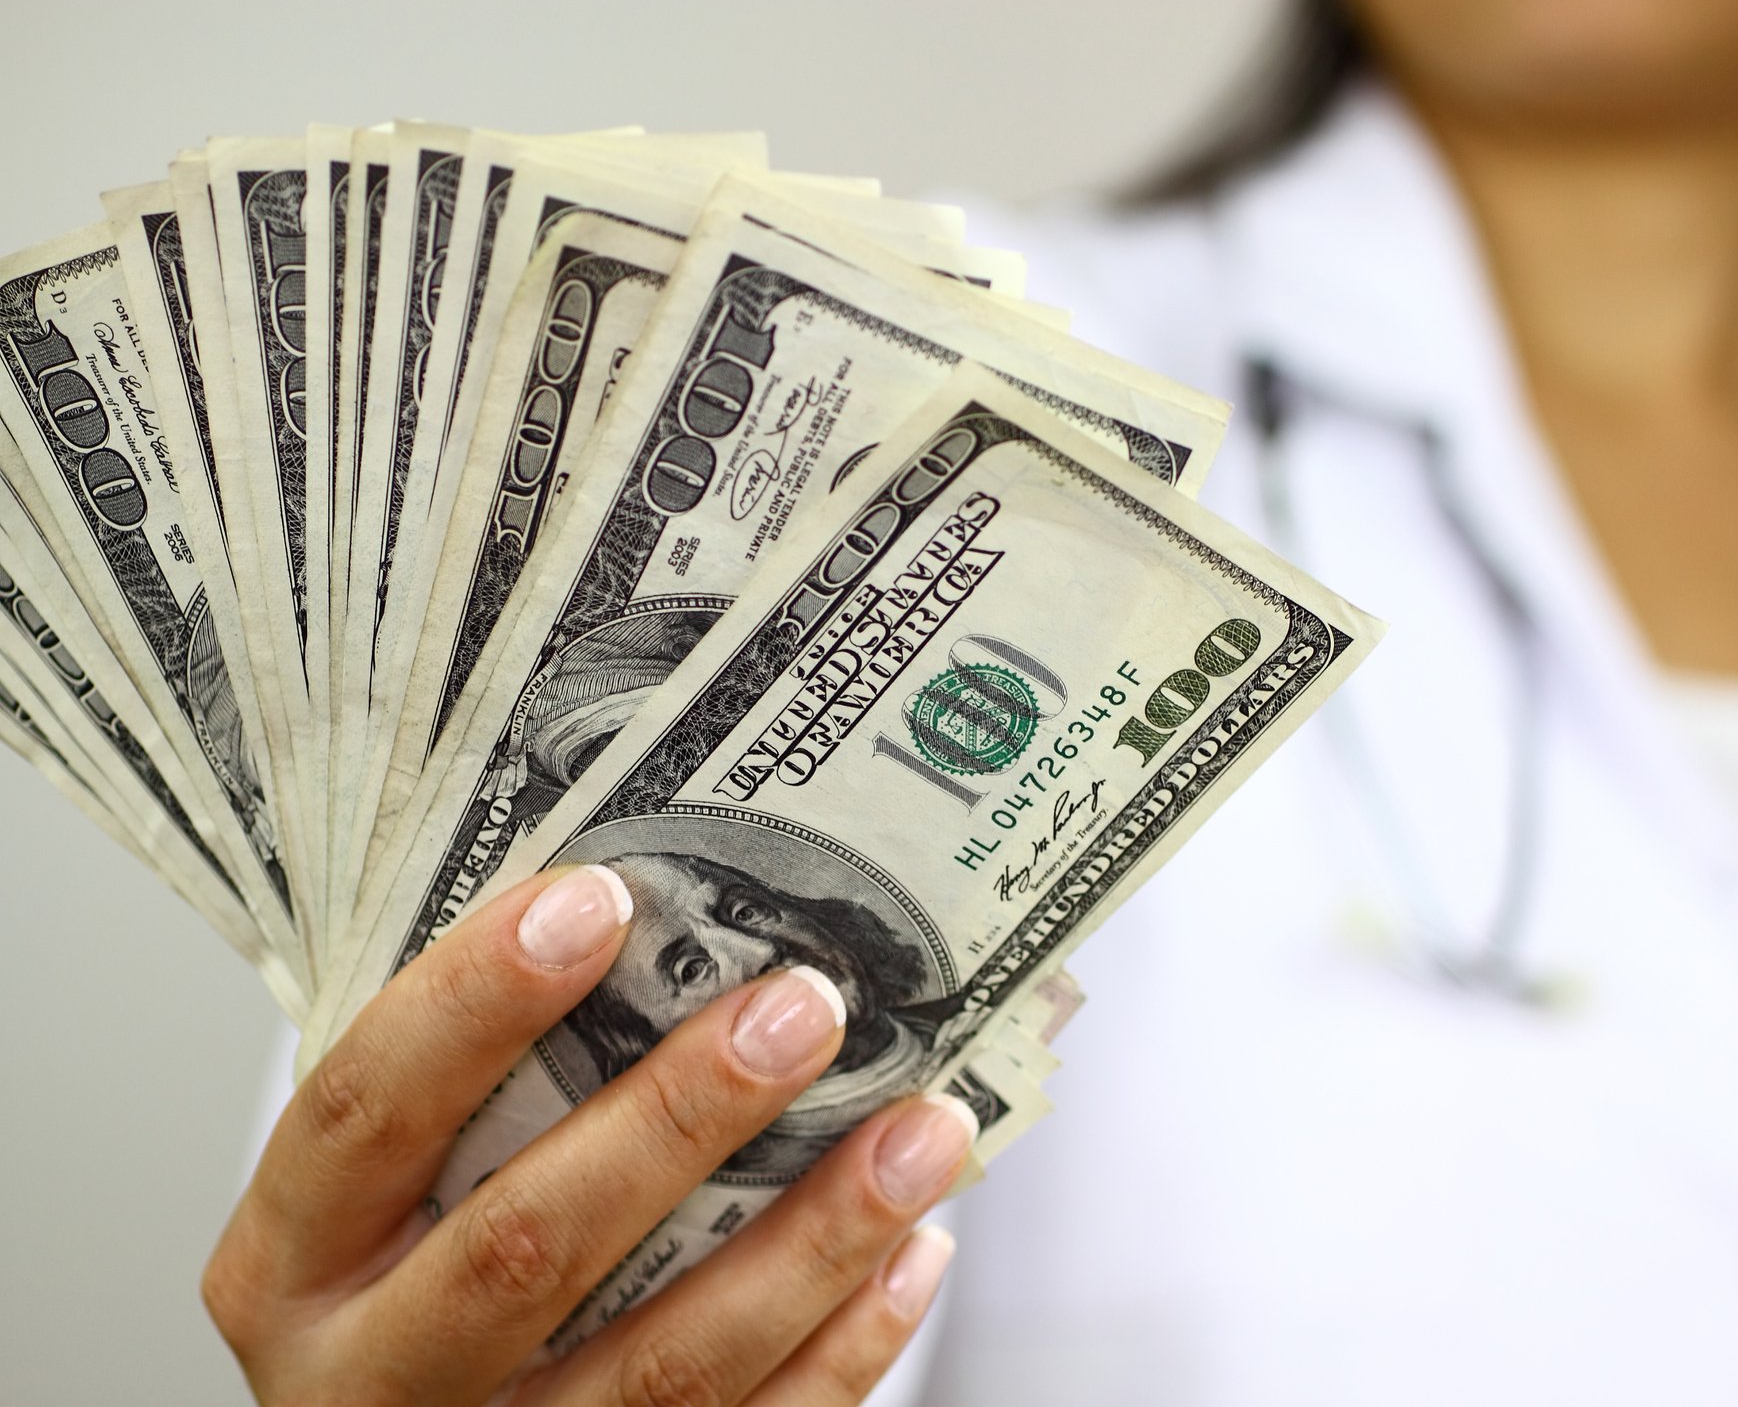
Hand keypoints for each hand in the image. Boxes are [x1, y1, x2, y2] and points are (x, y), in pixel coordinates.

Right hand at [206, 865, 971, 1404]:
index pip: (363, 1111)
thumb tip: (663, 921)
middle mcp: (371, 1376)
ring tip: (922, 1130)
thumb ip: (481, 1086)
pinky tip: (911, 1252)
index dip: (474, 1001)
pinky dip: (844, 1349)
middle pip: (526, 1245)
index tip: (599, 901)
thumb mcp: (396, 1185)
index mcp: (293, 1260)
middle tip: (802, 1010)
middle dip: (677, 1117)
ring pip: (666, 1365)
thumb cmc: (423, 1267)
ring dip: (814, 1240)